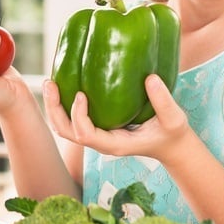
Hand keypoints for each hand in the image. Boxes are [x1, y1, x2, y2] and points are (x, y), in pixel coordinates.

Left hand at [43, 74, 191, 159]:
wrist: (170, 145)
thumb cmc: (172, 134)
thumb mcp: (174, 119)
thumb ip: (164, 101)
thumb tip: (150, 78)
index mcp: (115, 145)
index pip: (85, 135)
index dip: (78, 115)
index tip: (81, 94)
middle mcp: (101, 143)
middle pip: (66, 132)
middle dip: (55, 109)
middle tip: (50, 83)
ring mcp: (97, 136)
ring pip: (65, 128)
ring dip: (54, 107)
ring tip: (50, 82)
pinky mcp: (98, 127)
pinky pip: (73, 119)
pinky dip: (64, 105)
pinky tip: (64, 83)